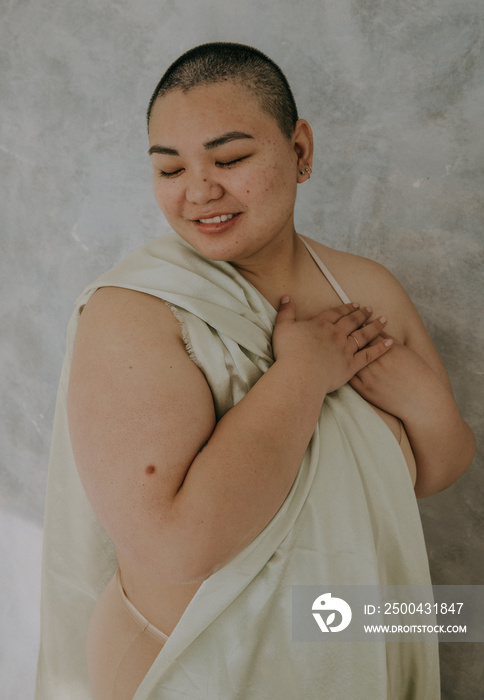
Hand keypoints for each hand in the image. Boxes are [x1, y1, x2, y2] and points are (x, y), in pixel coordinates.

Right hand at [272, 298, 392, 393]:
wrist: (300, 374)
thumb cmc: (288, 353)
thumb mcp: (283, 328)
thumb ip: (286, 312)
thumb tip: (286, 297)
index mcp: (321, 324)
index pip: (336, 313)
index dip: (345, 308)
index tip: (354, 304)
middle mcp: (336, 334)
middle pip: (352, 321)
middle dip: (362, 314)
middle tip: (370, 309)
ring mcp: (345, 349)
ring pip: (363, 335)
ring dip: (374, 326)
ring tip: (384, 320)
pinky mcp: (351, 366)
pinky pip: (369, 355)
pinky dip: (380, 349)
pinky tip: (390, 343)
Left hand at [349, 333, 443, 420]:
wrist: (422, 400)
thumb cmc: (417, 373)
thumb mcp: (404, 351)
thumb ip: (388, 339)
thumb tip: (375, 327)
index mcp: (388, 349)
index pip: (367, 332)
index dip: (359, 327)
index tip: (355, 324)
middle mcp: (377, 361)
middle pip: (355, 344)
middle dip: (348, 337)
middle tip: (342, 333)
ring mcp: (369, 376)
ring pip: (350, 360)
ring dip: (345, 353)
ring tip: (340, 348)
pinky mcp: (365, 390)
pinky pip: (349, 376)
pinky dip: (345, 369)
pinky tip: (344, 365)